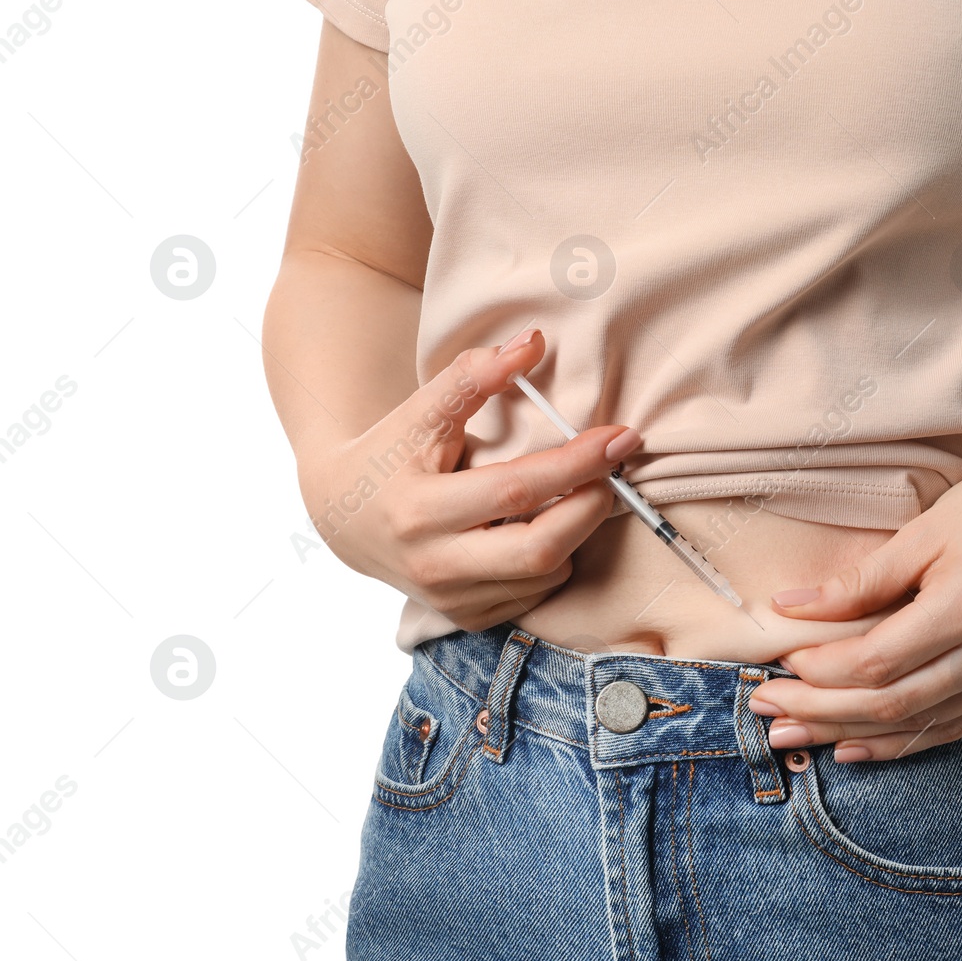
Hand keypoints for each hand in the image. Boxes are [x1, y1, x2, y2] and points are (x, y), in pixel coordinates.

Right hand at [299, 329, 640, 629]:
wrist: (340, 514)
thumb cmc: (391, 452)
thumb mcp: (422, 409)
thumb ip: (474, 374)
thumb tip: (532, 342)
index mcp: (420, 510)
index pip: (518, 488)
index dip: (577, 462)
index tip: (620, 437)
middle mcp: (433, 565)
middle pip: (540, 549)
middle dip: (590, 507)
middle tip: (609, 472)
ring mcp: (450, 599)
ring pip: (545, 573)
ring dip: (574, 531)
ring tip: (572, 494)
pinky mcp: (466, 618)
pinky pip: (535, 594)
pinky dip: (553, 559)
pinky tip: (540, 526)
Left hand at [746, 441, 961, 761]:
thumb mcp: (926, 530)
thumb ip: (859, 580)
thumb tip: (787, 608)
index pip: (879, 660)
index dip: (822, 670)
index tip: (778, 664)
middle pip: (893, 703)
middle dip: (821, 712)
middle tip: (766, 711)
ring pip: (920, 724)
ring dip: (851, 734)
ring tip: (793, 735)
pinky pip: (955, 727)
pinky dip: (903, 740)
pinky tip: (855, 745)